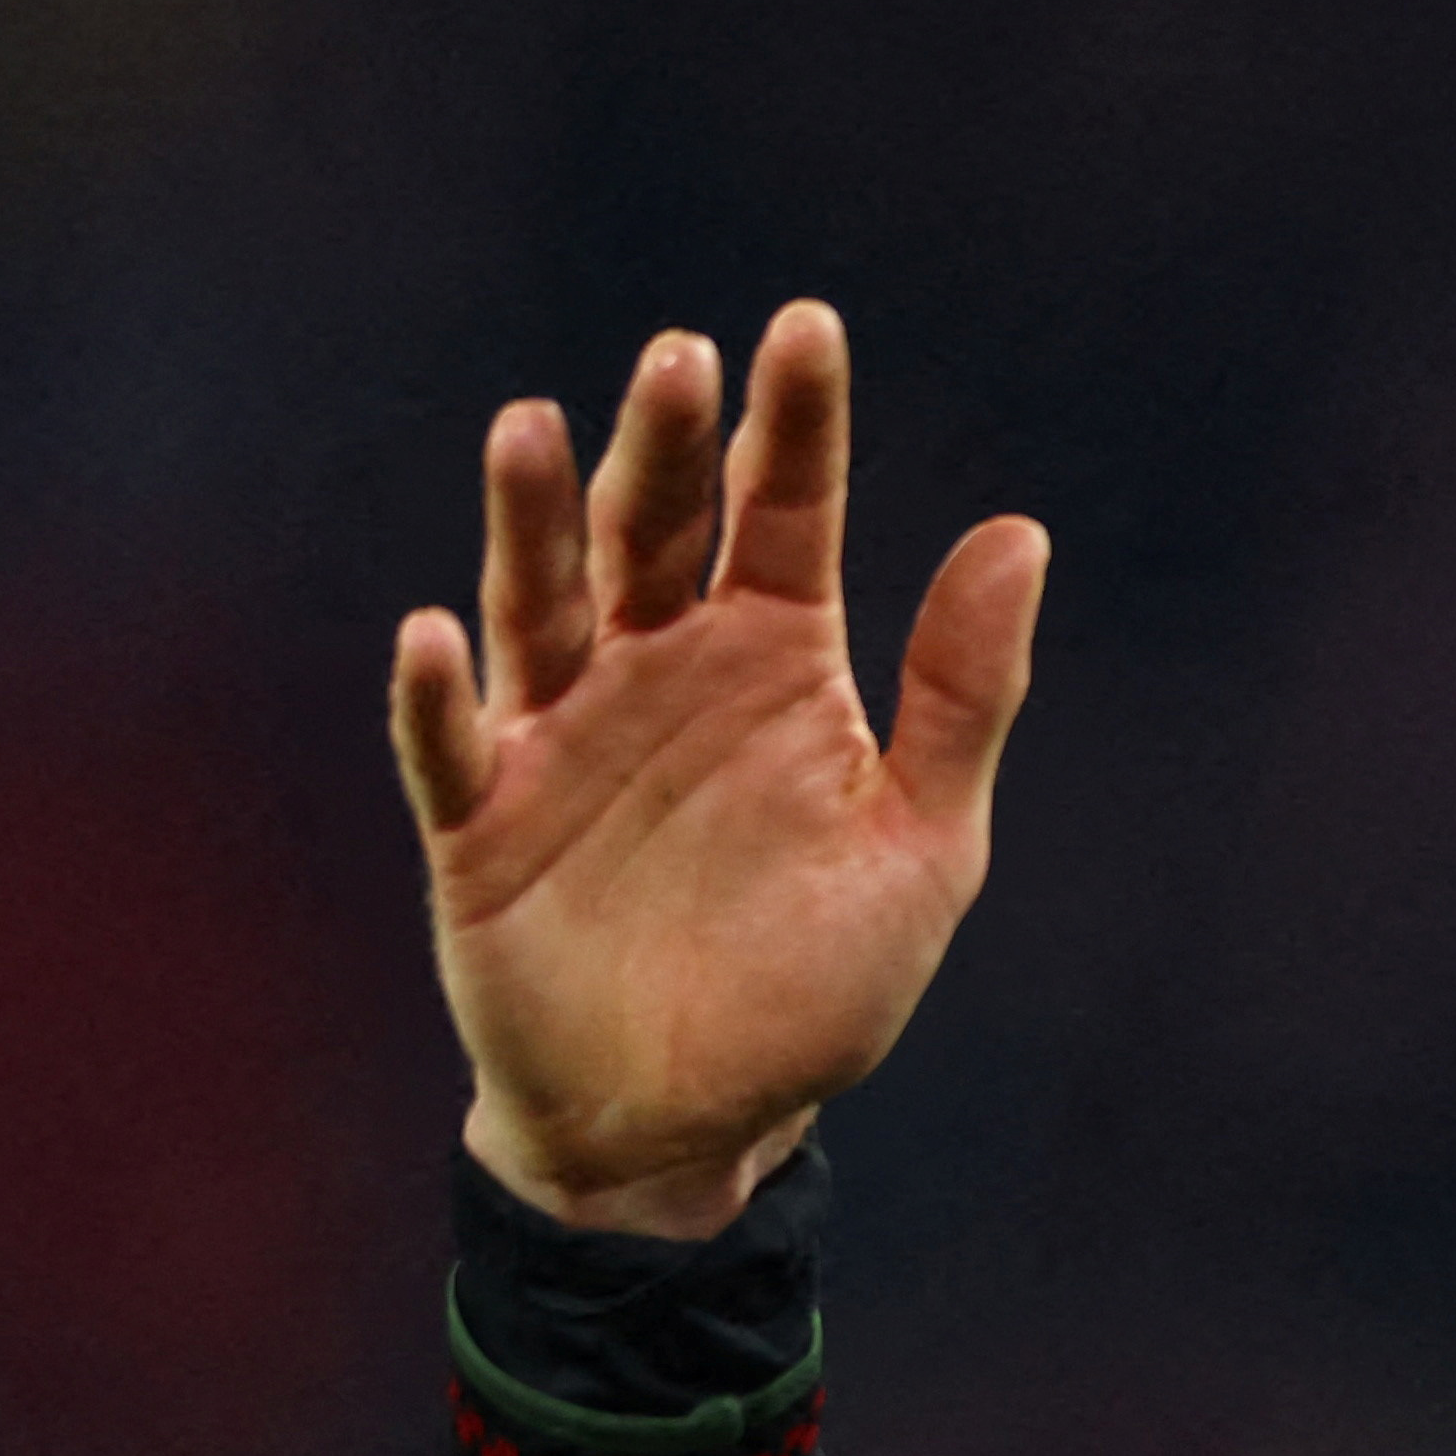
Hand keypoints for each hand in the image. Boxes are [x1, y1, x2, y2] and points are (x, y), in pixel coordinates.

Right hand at [384, 302, 1043, 1240]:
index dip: (795, 426)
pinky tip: (435, 637)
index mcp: (774, 662)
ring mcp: (564, 738)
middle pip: (655, 531)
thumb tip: (1020, 534)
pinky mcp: (484, 823)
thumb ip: (961, 696)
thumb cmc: (813, 983)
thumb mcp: (921, 846)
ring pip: (542, 604)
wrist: (699, 1126)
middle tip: (679, 361)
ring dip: (533, 521)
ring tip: (533, 430)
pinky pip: (453, 746)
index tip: (805, 328)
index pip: (785, 515)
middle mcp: (660, 672)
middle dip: (664, 447)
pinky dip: (440, 695)